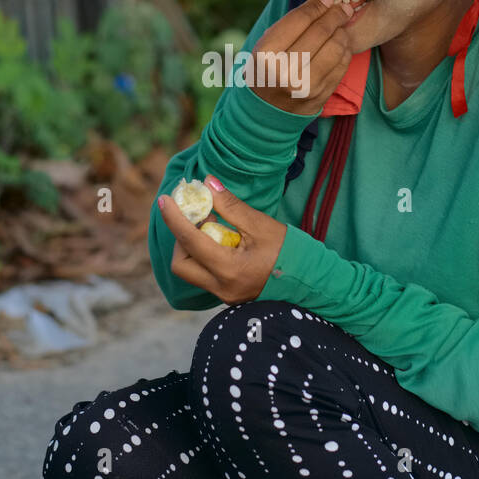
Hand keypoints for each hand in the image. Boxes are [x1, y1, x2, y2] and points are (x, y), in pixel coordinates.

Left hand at [156, 175, 286, 304]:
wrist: (313, 283)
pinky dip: (205, 255)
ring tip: (215, 226)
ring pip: (192, 271)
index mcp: (230, 270)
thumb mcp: (261, 225)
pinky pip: (205, 274)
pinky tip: (222, 239)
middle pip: (181, 264)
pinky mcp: (228, 295)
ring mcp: (224, 295)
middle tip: (198, 217)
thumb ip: (231, 206)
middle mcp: (222, 288)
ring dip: (193, 246)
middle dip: (182, 238)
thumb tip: (207, 183)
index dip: (174, 218)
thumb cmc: (292, 253)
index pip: (191, 241)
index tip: (165, 199)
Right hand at [248, 0, 355, 115]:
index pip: (299, 20)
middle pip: (320, 32)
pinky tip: (340, 45)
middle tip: (344, 9)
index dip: (318, 6)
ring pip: (335, 48)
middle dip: (336, 15)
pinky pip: (341, 66)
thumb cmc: (268, 68)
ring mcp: (305, 86)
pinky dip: (344, 51)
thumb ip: (292, 24)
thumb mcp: (267, 45)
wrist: (266, 110)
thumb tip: (327, 2)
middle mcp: (285, 71)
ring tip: (340, 28)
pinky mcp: (320, 96)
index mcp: (266, 54)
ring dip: (342, 33)